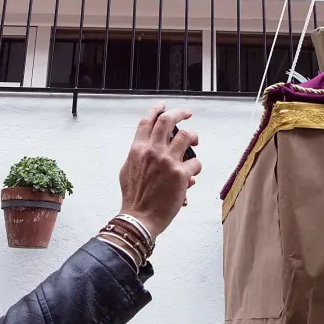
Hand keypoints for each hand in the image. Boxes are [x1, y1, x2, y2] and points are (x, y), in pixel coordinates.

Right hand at [119, 104, 200, 239]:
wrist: (139, 218)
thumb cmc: (133, 198)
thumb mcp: (128, 171)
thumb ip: (139, 158)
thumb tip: (152, 152)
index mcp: (138, 149)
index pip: (147, 121)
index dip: (156, 109)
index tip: (163, 105)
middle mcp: (152, 151)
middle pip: (168, 120)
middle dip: (180, 112)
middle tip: (187, 113)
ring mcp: (167, 161)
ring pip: (186, 135)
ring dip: (193, 137)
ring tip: (195, 142)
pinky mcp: (181, 174)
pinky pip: (195, 163)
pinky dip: (195, 168)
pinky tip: (191, 176)